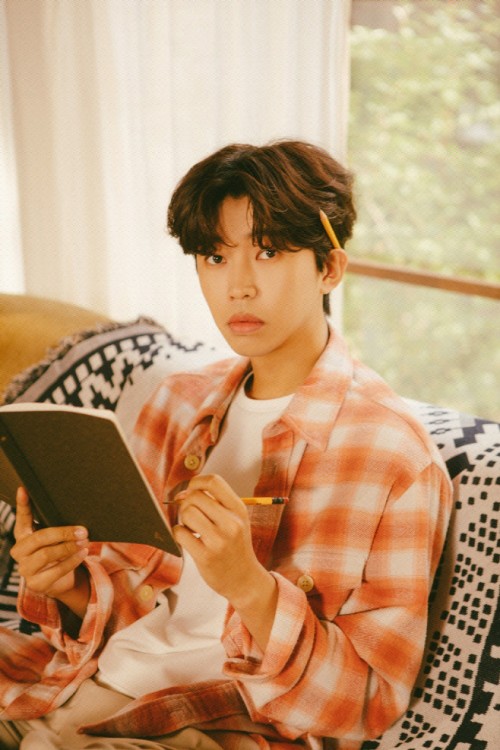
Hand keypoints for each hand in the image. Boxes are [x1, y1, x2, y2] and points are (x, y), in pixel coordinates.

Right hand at [10, 487, 89, 617]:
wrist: (62, 581)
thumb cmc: (59, 552)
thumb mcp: (56, 538)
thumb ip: (57, 527)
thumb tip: (75, 511)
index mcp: (23, 536)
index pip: (22, 518)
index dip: (22, 504)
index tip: (24, 489)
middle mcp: (19, 552)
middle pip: (39, 538)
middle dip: (63, 533)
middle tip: (82, 530)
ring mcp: (25, 569)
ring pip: (47, 554)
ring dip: (69, 547)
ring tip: (85, 541)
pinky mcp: (36, 584)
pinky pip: (56, 570)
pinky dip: (72, 560)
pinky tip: (82, 553)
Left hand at [172, 474, 277, 649]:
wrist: (244, 579)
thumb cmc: (234, 545)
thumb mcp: (235, 519)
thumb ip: (214, 503)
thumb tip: (183, 493)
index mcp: (238, 509)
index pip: (213, 481)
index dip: (196, 482)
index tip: (191, 491)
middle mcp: (231, 523)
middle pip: (195, 496)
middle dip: (186, 502)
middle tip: (189, 514)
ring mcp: (219, 540)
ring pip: (187, 513)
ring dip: (182, 518)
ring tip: (190, 527)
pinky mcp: (205, 557)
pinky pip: (180, 533)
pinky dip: (178, 533)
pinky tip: (187, 539)